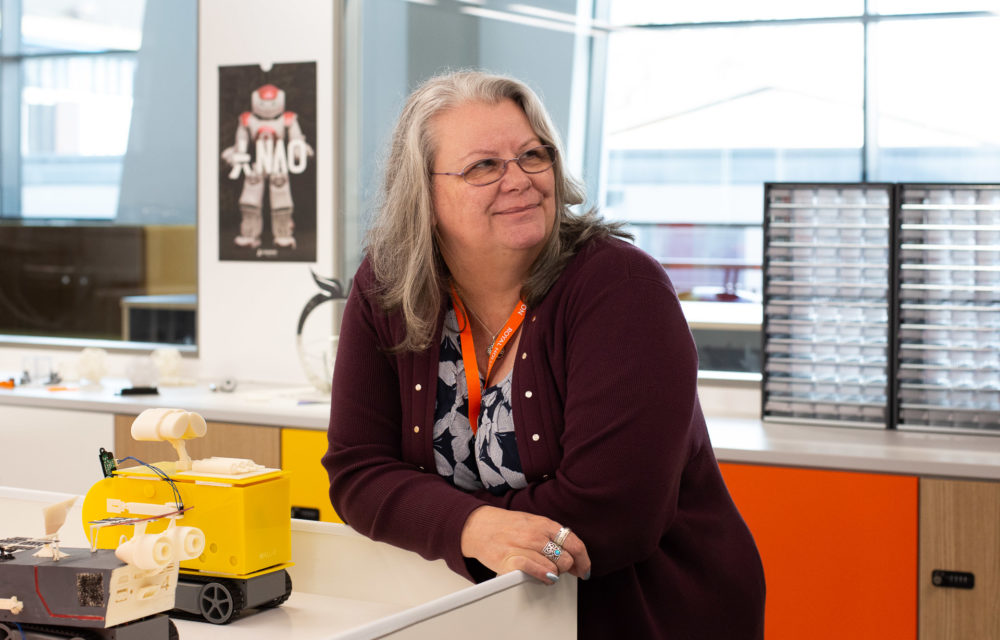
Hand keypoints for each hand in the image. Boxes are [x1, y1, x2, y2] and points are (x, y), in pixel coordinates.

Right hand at [460, 505, 590, 584]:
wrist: (478, 527)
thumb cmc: (507, 526)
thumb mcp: (533, 522)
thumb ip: (552, 535)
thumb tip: (573, 555)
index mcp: (544, 523)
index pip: (574, 543)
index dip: (584, 560)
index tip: (585, 570)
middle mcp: (536, 535)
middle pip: (567, 559)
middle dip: (567, 568)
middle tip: (560, 570)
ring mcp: (523, 547)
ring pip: (555, 569)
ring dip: (555, 575)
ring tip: (547, 572)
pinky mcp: (511, 561)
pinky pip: (537, 573)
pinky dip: (544, 578)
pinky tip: (542, 578)